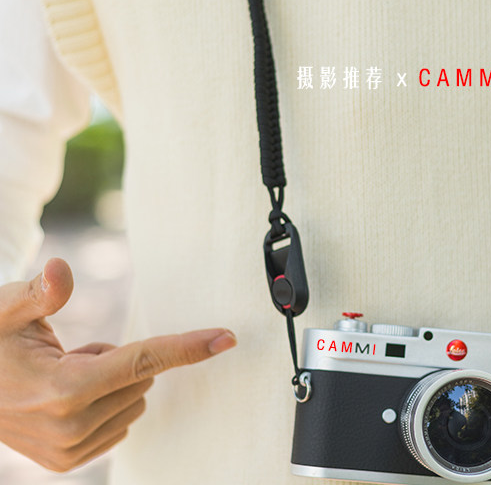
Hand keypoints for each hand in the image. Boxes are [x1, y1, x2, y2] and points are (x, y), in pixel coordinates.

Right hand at [0, 257, 235, 470]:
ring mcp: (70, 451)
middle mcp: (72, 426)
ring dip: (113, 381)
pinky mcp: (69, 463)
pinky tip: (66, 398)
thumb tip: (60, 269)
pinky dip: (107, 403)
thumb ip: (38, 292)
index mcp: (64, 388)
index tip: (227, 338)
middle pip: (143, 378)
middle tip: (73, 354)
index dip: (187, 346)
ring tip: (65, 375)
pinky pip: (123, 423)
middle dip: (122, 357)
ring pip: (136, 400)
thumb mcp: (5, 309)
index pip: (143, 361)